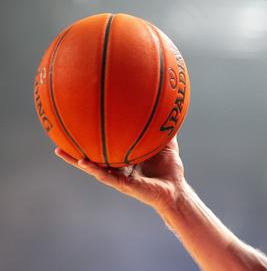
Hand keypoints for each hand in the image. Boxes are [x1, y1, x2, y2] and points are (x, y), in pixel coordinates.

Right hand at [54, 136, 185, 210]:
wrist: (175, 189)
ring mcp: (118, 176)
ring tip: (60, 151)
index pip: (105, 147)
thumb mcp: (167, 145)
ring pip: (92, 168)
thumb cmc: (170, 169)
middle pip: (93, 157)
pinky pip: (105, 176)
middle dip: (75, 149)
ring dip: (75, 160)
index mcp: (125, 159)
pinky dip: (93, 169)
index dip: (93, 139)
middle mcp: (118, 167)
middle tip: (59, 138)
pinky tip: (82, 162)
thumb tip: (170, 108)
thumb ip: (165, 130)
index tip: (80, 125)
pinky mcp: (122, 184)